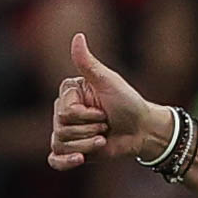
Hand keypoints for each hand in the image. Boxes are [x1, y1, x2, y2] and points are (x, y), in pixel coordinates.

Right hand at [47, 33, 170, 169]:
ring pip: (61, 144)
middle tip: (106, 123)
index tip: (103, 109)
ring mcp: (66, 132)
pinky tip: (80, 160)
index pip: (64, 111)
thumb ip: (88, 63)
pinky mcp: (72, 151)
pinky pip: (55, 160)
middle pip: (61, 128)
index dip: (86, 114)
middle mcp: (63, 112)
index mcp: (69, 93)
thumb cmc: (128, 102)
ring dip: (88, 143)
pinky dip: (65, 162)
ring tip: (104, 137)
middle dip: (90, 129)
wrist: (143, 129)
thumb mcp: (109, 82)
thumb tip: (77, 36)